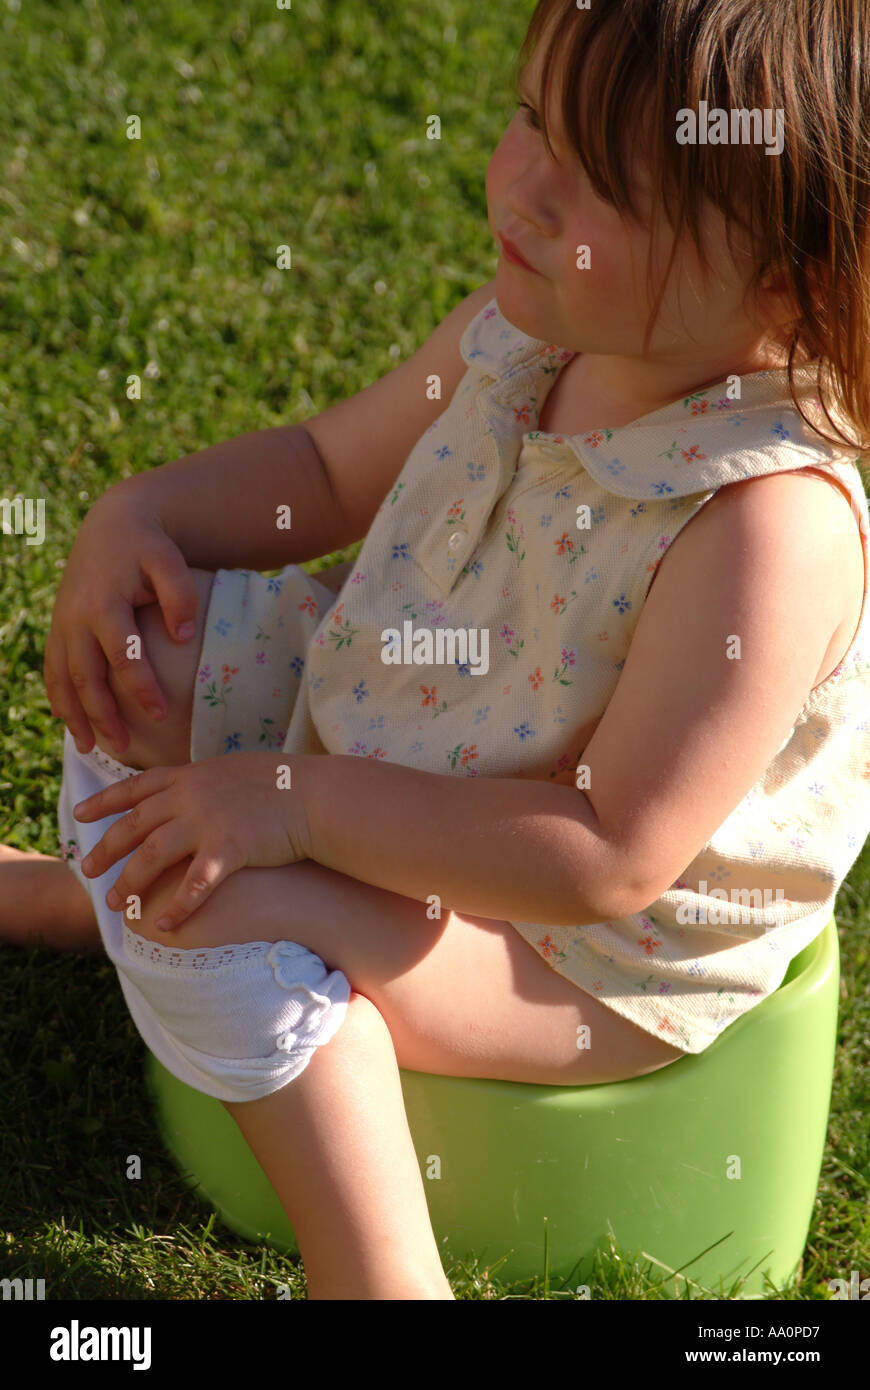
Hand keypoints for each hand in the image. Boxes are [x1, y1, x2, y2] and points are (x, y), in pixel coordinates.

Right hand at [44, 483, 201, 756]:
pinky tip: (71, 723)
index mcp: (104, 603)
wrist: (112, 525)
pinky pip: (53, 668)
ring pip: (62, 677)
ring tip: (91, 748)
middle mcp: (75, 618)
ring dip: (75, 714)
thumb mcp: (169, 560)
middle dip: (103, 714)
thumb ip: (180, 595)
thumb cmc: (148, 546)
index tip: (160, 714)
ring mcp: (63, 624)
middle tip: (126, 746)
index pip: (122, 656)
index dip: (140, 687)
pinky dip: (59, 697)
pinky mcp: (59, 627)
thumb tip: (183, 638)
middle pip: (85, 675)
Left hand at [73, 751, 313, 930]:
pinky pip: (194, 885)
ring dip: (130, 882)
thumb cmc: (282, 785)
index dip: (105, 801)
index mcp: (189, 776)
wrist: (315, 796)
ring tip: (115, 905)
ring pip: (152, 855)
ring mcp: (206, 822)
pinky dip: (177, 908)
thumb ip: (204, 783)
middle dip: (106, 849)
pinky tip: (164, 926)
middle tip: (87, 870)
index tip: (81, 814)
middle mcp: (190, 796)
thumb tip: (189, 790)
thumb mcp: (233, 771)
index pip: (135, 788)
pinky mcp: (228, 849)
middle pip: (135, 826)